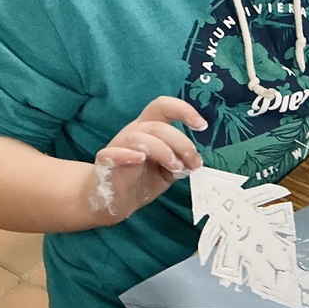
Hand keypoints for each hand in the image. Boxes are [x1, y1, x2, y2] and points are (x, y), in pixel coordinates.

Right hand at [84, 96, 206, 222]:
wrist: (109, 200)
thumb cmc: (139, 180)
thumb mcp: (167, 172)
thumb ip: (180, 164)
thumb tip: (194, 162)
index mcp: (150, 129)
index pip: (165, 108)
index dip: (184, 110)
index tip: (202, 125)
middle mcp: (134, 132)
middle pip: (158, 125)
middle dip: (182, 143)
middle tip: (193, 163)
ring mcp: (119, 145)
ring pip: (141, 137)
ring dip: (164, 151)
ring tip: (175, 169)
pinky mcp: (106, 162)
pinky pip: (113, 153)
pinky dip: (127, 154)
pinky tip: (139, 159)